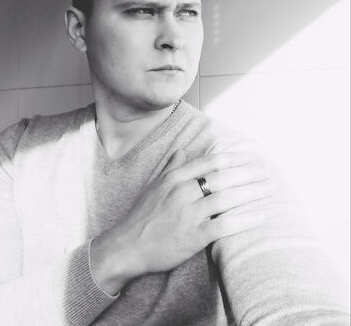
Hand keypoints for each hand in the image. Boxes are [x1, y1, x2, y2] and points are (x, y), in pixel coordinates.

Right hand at [92, 149, 274, 293]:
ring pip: (226, 198)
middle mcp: (182, 191)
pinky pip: (225, 226)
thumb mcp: (154, 185)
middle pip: (222, 178)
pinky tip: (259, 217)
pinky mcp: (194, 236)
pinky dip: (244, 220)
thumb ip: (171, 167)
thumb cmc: (141, 215)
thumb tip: (182, 150)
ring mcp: (189, 214)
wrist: (127, 246)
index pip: (209, 162)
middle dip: (248, 174)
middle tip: (267, 172)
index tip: (248, 157)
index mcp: (174, 178)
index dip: (232, 158)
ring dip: (251, 193)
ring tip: (269, 190)